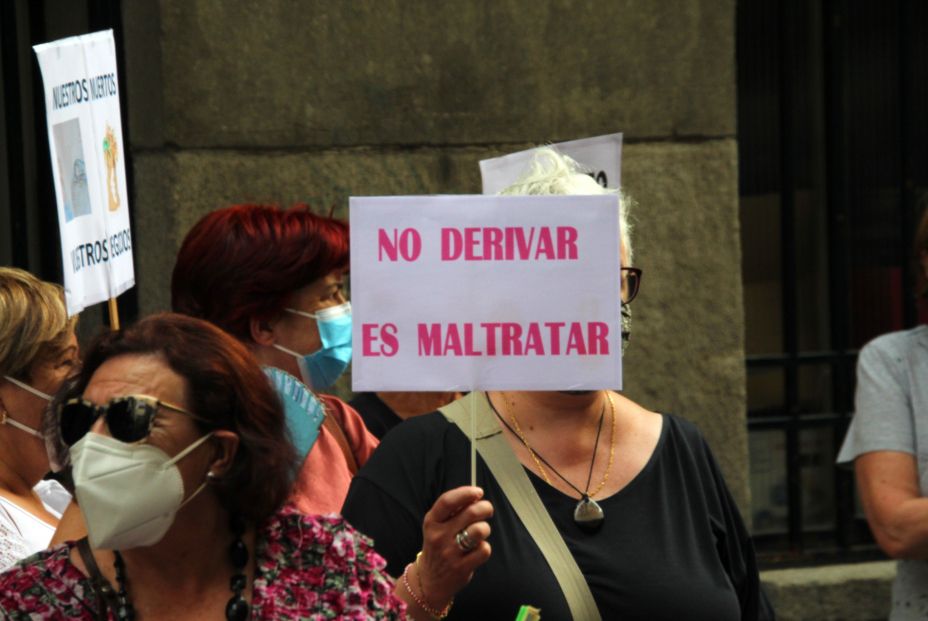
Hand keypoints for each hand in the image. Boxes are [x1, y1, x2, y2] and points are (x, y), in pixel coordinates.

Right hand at [415, 486, 492, 609]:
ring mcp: (450, 553)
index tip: (477, 492)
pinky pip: (484, 549)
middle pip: (470, 513)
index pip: (448, 501)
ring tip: (480, 532)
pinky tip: (476, 550)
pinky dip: (484, 548)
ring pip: (480, 530)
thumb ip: (452, 511)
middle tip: (487, 510)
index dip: (465, 493)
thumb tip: (475, 496)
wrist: (430, 580)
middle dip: (485, 507)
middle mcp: (439, 536)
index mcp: (431, 522)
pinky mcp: (461, 567)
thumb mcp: (436, 526)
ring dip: (485, 528)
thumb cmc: (438, 546)